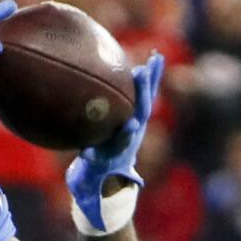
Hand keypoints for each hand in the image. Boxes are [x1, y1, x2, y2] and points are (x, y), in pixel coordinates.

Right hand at [66, 52, 163, 232]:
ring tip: (156, 58)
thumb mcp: (88, 182)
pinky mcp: (136, 119)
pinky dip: (148, 79)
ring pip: (145, 102)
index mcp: (118, 154)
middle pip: (139, 114)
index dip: (127, 134)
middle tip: (142, 73)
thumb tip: (84, 161)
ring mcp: (136, 128)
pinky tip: (152, 59)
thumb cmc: (94, 182)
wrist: (111, 182)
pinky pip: (143, 96)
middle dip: (141, 96)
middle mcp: (131, 138)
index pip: (124, 143)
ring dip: (150, 81)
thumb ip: (88, 172)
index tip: (132, 125)